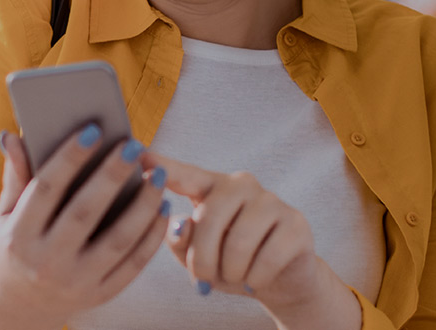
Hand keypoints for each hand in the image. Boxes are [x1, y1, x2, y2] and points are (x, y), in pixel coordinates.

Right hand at [0, 125, 170, 329]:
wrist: (19, 306)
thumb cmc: (14, 248)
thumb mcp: (4, 216)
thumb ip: (15, 177)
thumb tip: (12, 135)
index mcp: (18, 236)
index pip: (45, 189)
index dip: (69, 158)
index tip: (93, 130)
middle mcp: (46, 262)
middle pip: (85, 212)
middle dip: (112, 176)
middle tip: (134, 146)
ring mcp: (75, 282)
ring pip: (117, 240)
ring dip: (143, 205)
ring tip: (158, 174)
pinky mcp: (100, 295)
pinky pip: (133, 264)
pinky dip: (152, 236)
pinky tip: (163, 208)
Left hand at [146, 153, 359, 329]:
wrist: (278, 283)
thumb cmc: (230, 265)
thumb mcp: (197, 257)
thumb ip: (181, 241)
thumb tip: (180, 224)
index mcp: (212, 189)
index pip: (186, 175)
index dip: (164, 165)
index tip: (139, 153)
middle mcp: (242, 185)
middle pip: (211, 218)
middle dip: (202, 259)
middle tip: (203, 281)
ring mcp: (272, 201)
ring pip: (239, 242)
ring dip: (230, 273)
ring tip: (234, 278)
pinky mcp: (296, 223)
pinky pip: (267, 258)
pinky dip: (255, 279)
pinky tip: (256, 280)